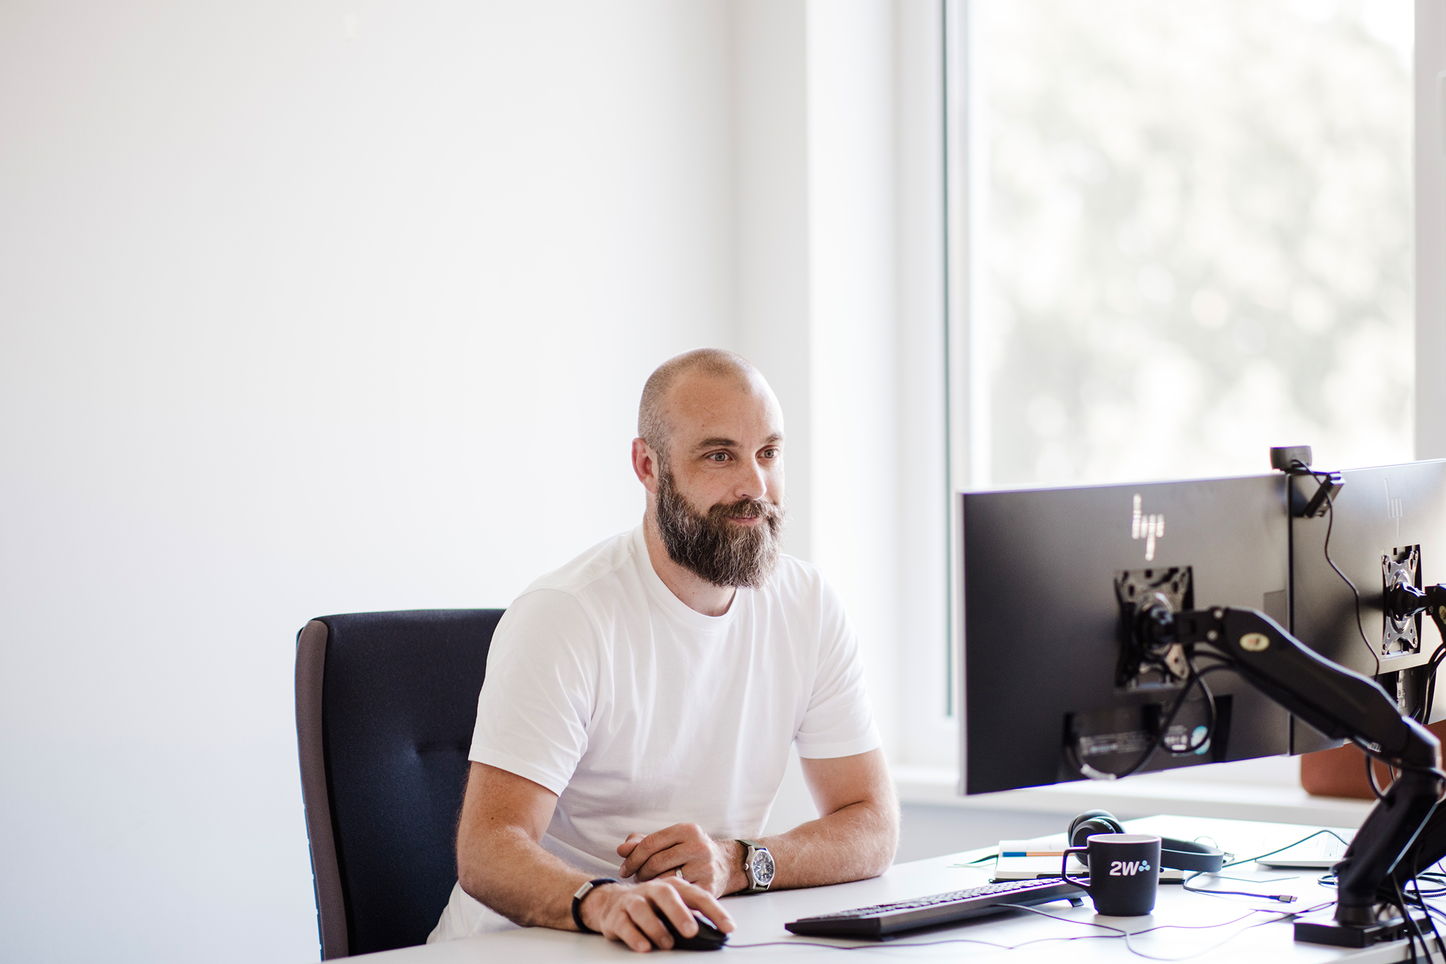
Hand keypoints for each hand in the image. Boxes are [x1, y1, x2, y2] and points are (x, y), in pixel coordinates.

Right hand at [579, 876, 733, 952]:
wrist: (610, 902)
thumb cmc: (650, 905)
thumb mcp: (673, 904)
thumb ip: (692, 913)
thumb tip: (716, 930)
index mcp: (672, 886)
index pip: (697, 895)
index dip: (714, 911)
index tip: (728, 927)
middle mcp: (652, 890)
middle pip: (666, 895)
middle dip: (680, 913)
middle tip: (692, 931)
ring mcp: (633, 901)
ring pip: (642, 910)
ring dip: (656, 927)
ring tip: (667, 944)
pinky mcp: (616, 916)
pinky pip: (625, 925)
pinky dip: (635, 937)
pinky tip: (644, 946)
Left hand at [617, 823, 742, 895]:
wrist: (727, 865)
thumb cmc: (691, 852)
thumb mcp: (672, 840)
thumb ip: (644, 842)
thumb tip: (621, 850)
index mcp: (687, 830)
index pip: (649, 843)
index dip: (632, 858)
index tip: (624, 870)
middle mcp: (698, 846)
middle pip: (655, 862)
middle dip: (640, 873)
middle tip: (636, 879)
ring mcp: (704, 867)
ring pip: (664, 880)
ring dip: (651, 886)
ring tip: (648, 887)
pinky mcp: (708, 888)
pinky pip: (677, 895)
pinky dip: (666, 896)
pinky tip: (662, 895)